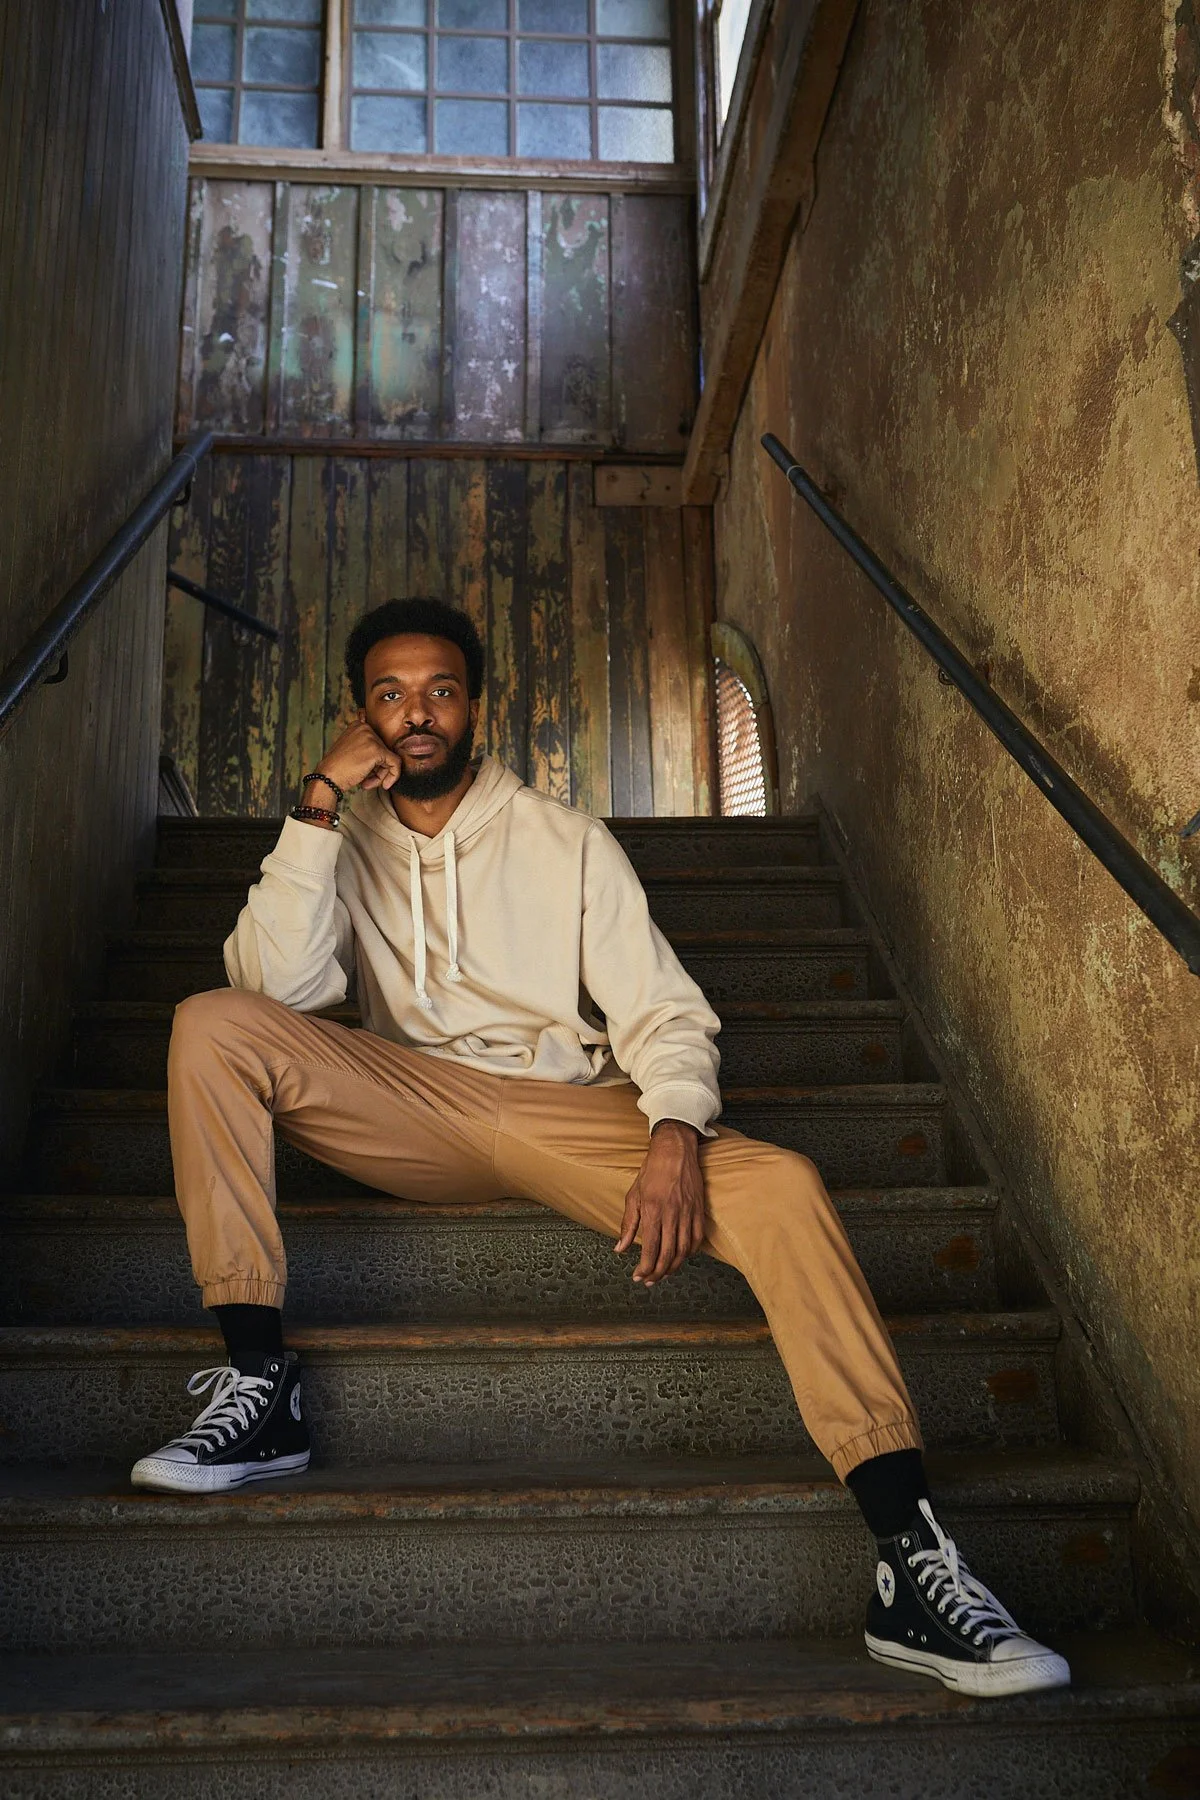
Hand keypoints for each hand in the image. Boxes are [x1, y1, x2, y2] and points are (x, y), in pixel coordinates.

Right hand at [314, 720, 401, 794]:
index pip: (377, 743)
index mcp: (358, 726)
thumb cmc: (337, 769)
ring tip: (368, 783)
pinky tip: (383, 785)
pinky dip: (393, 776)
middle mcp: (365, 728)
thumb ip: (366, 749)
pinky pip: (395, 763)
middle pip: (384, 750)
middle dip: (378, 769)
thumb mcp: (351, 751)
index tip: (367, 771)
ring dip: (381, 774)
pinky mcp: (377, 750)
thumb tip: (388, 758)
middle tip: (367, 780)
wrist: (328, 777)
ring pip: (390, 758)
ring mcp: (371, 738)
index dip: (374, 761)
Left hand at [614, 1120, 705, 1285]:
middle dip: (658, 1272)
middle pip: (667, 1253)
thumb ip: (628, 1224)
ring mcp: (688, 1212)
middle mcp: (672, 1213)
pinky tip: (681, 1257)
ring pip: (683, 1250)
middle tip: (650, 1281)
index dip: (645, 1267)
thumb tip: (620, 1248)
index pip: (651, 1248)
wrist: (674, 1151)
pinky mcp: (699, 1209)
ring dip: (673, 1267)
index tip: (638, 1277)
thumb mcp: (633, 1196)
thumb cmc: (651, 1171)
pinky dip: (690, 1252)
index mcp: (653, 1210)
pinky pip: (697, 1238)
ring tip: (664, 1274)